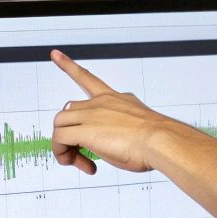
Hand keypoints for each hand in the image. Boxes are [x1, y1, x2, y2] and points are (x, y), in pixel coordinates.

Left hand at [49, 49, 178, 174]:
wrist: (161, 140)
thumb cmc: (156, 139)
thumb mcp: (138, 126)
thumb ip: (123, 127)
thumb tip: (115, 139)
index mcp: (114, 99)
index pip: (87, 78)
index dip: (69, 65)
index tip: (55, 54)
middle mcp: (100, 103)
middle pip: (68, 111)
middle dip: (70, 134)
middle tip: (83, 155)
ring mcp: (90, 115)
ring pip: (60, 124)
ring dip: (65, 145)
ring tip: (80, 161)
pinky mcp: (84, 131)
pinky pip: (59, 139)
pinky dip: (62, 153)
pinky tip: (76, 162)